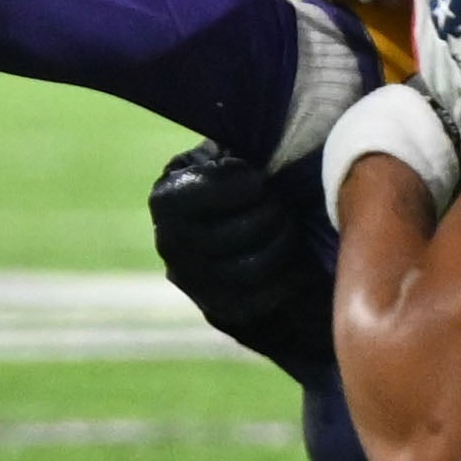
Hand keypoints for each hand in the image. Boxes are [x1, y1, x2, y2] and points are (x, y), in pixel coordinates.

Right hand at [148, 142, 340, 377]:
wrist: (231, 230)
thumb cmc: (237, 181)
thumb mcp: (228, 155)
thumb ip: (239, 151)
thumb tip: (268, 155)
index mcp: (168, 199)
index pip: (222, 190)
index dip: (252, 182)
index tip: (260, 178)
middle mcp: (171, 244)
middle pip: (248, 229)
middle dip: (276, 210)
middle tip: (281, 202)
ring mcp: (193, 281)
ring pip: (257, 266)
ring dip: (285, 241)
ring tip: (288, 225)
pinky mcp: (219, 309)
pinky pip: (262, 299)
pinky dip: (287, 277)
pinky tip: (293, 258)